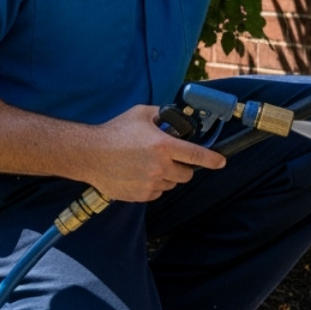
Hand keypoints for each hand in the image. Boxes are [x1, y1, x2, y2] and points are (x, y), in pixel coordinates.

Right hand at [86, 105, 224, 201]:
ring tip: (148, 165)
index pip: (197, 155)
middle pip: (186, 174)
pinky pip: (156, 193)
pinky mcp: (140, 195)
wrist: (89, 154)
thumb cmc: (114, 132)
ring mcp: (149, 183)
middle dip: (183, 167)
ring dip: (167, 176)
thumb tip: (175, 115)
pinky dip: (153, 186)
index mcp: (163, 146)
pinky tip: (139, 174)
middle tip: (170, 159)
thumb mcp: (140, 114)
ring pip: (171, 184)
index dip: (213, 160)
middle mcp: (159, 167)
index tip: (221, 162)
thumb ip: (162, 114)